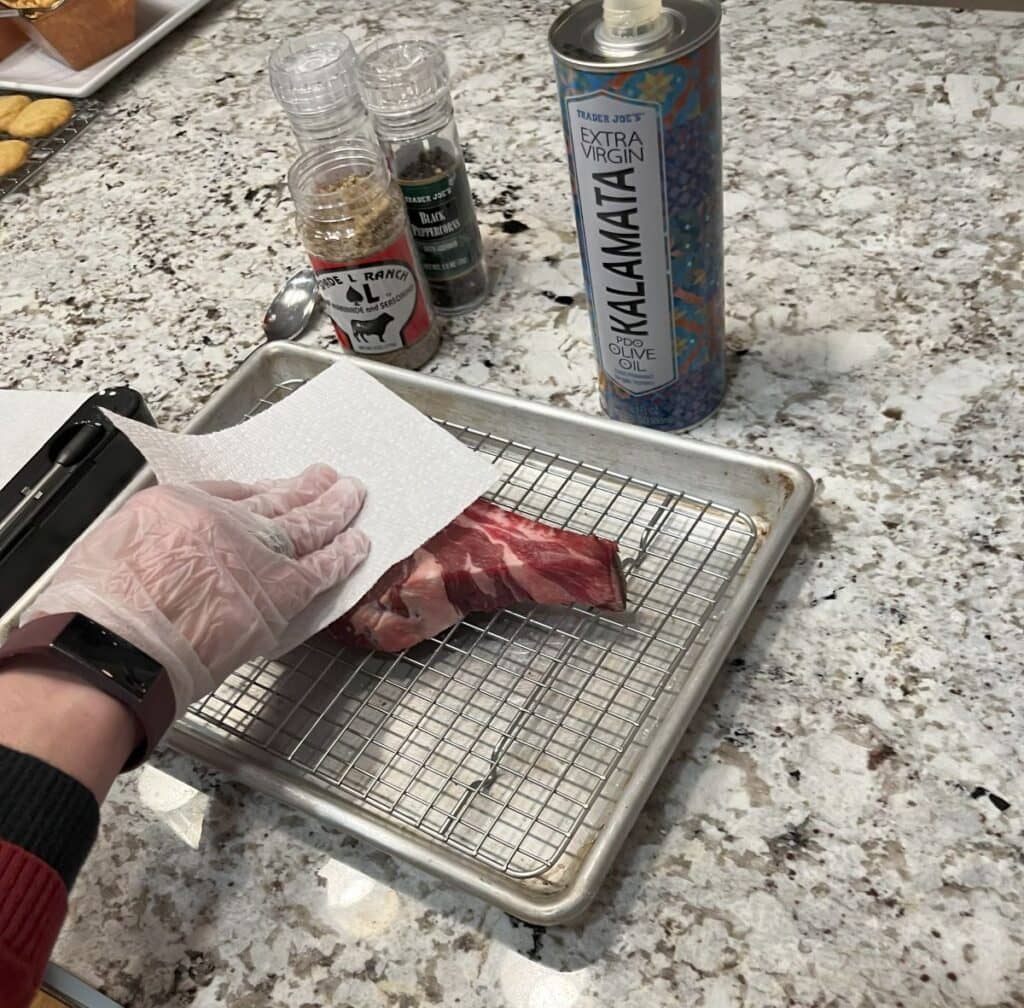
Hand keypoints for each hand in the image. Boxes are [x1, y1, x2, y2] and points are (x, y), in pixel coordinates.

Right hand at [23, 464, 368, 718]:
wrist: (113, 647)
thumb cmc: (98, 609)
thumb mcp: (113, 543)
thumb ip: (156, 536)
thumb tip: (174, 545)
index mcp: (183, 503)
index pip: (233, 490)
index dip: (259, 491)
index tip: (272, 488)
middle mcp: (227, 520)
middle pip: (278, 500)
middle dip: (306, 488)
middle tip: (327, 476)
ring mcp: (257, 554)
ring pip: (309, 524)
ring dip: (335, 508)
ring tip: (353, 495)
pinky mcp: (279, 592)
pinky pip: (323, 567)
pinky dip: (345, 554)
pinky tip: (360, 543)